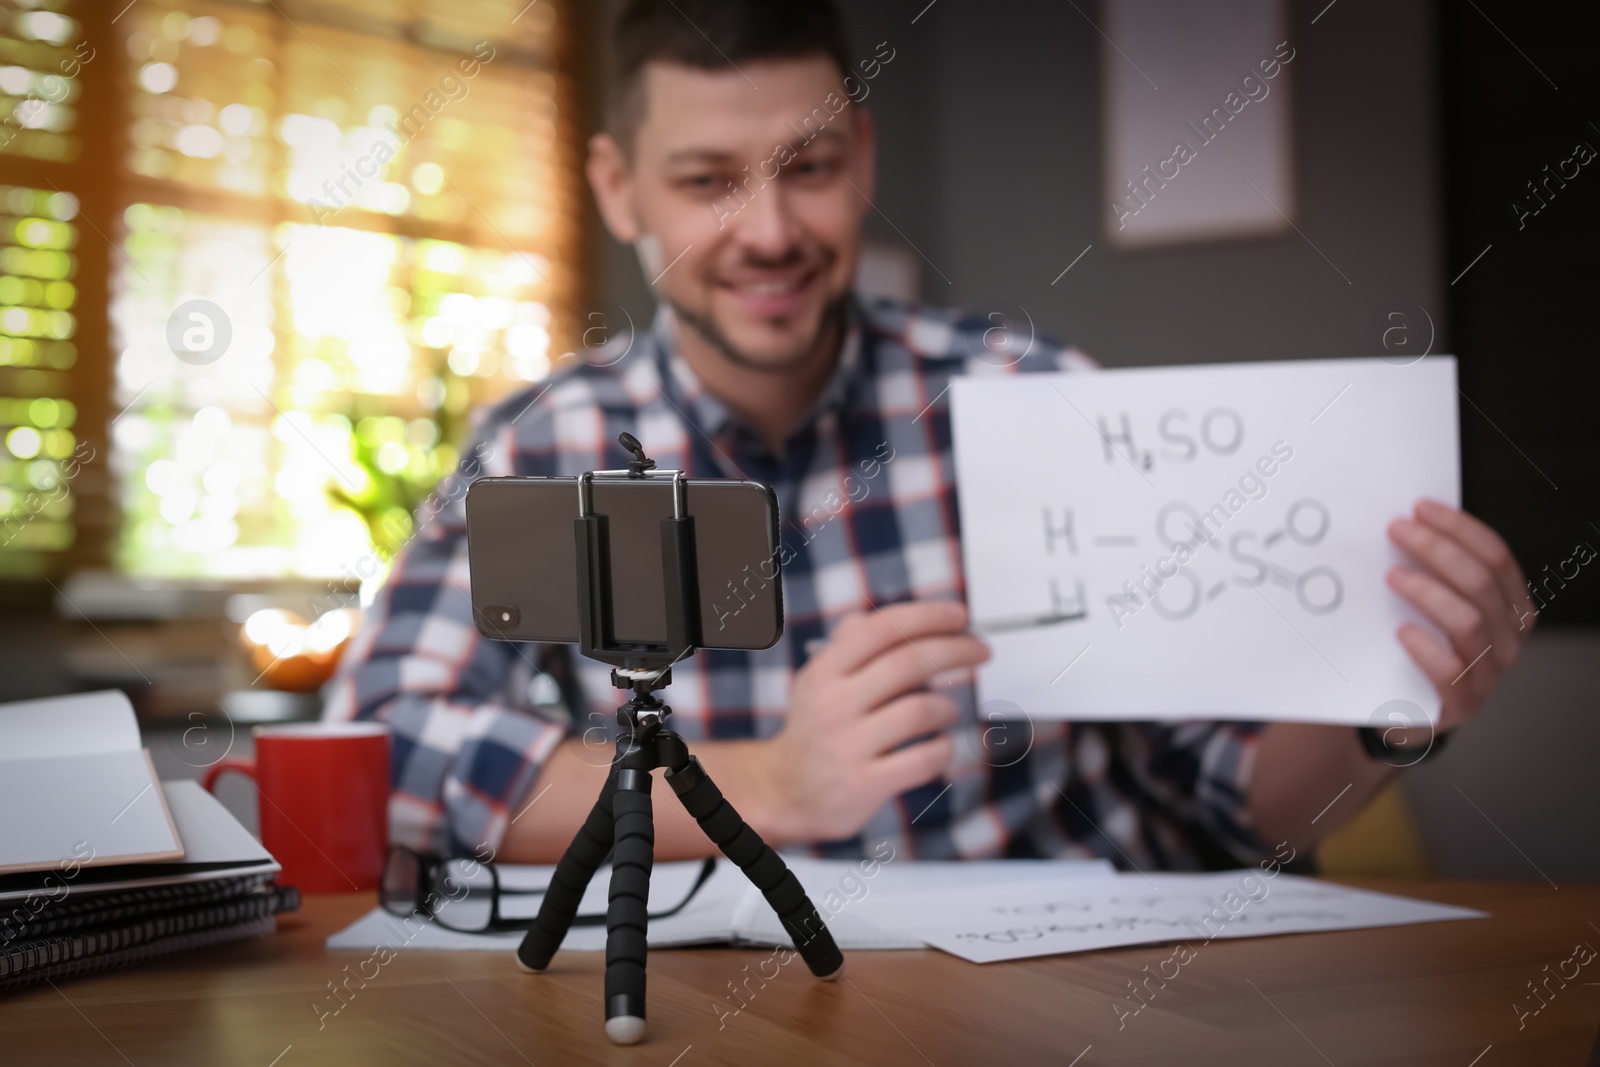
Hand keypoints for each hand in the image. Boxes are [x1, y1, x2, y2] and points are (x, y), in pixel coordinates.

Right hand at [758, 601, 988, 843]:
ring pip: (920, 710)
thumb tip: (885, 616)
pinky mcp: (864, 783)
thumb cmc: (817, 729)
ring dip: (948, 706)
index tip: (960, 616)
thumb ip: (850, 646)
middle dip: (955, 650)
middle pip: (907, 662)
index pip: (882, 628)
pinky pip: (922, 759)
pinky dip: (943, 749)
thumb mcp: (820, 680)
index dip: (927, 616)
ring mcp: (847, 745)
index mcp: (824, 670)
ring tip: (950, 711)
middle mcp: (833, 703)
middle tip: (981, 651)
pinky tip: (940, 745)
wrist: (786, 791)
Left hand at [1385, 499, 1533, 731]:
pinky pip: (1451, 671)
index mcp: (1511, 607)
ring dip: (1428, 592)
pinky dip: (1426, 647)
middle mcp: (1509, 639)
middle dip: (1437, 550)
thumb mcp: (1435, 604)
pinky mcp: (1463, 705)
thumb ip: (1435, 571)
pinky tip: (1401, 632)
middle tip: (1396, 532)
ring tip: (1392, 577)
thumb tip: (1406, 521)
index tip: (1419, 508)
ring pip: (1470, 622)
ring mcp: (1489, 674)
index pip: (1497, 556)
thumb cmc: (1421, 645)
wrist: (1405, 708)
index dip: (1459, 528)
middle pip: (1482, 582)